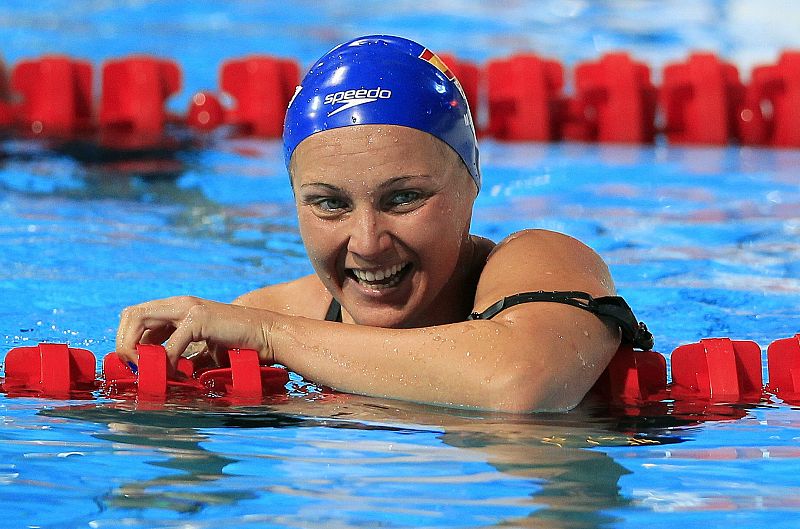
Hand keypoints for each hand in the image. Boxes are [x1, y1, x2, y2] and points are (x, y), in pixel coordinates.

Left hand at [116, 296, 273, 370]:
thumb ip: (181, 355)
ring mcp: (188, 308)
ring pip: (139, 320)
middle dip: (125, 344)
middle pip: (130, 314)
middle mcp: (179, 303)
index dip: (129, 340)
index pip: (136, 316)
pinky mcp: (199, 319)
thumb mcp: (203, 348)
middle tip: (137, 369)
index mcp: (178, 308)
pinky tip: (178, 375)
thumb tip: (161, 374)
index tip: (139, 365)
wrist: (267, 335)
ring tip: (150, 371)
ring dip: (137, 350)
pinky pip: (170, 345)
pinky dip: (167, 364)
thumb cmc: (239, 344)